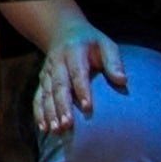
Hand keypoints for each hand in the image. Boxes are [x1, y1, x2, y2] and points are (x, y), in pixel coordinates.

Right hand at [33, 17, 131, 139]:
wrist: (63, 32)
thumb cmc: (91, 44)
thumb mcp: (106, 45)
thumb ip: (114, 61)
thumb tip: (122, 80)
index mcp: (74, 53)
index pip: (77, 73)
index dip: (82, 90)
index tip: (88, 108)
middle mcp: (57, 63)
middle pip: (59, 86)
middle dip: (62, 106)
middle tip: (68, 125)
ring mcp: (47, 72)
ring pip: (46, 94)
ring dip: (49, 112)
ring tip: (56, 129)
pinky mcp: (42, 81)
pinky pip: (38, 97)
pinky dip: (39, 112)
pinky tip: (44, 127)